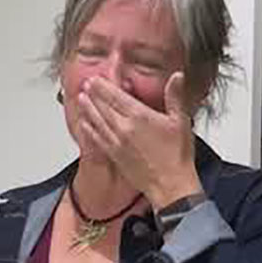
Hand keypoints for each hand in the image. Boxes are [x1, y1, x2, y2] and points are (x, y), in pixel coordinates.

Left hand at [78, 73, 202, 208]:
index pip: (115, 96)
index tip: (95, 79)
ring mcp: (117, 142)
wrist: (170, 185)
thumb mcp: (181, 121)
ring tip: (80, 99)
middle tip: (85, 85)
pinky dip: (88, 130)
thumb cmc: (177, 156)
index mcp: (139, 116)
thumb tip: (177, 76)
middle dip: (92, 94)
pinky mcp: (114, 155)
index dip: (103, 86)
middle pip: (103, 106)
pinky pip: (97, 139)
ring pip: (97, 121)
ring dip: (87, 109)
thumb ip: (175, 96)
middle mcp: (124, 128)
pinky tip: (84, 124)